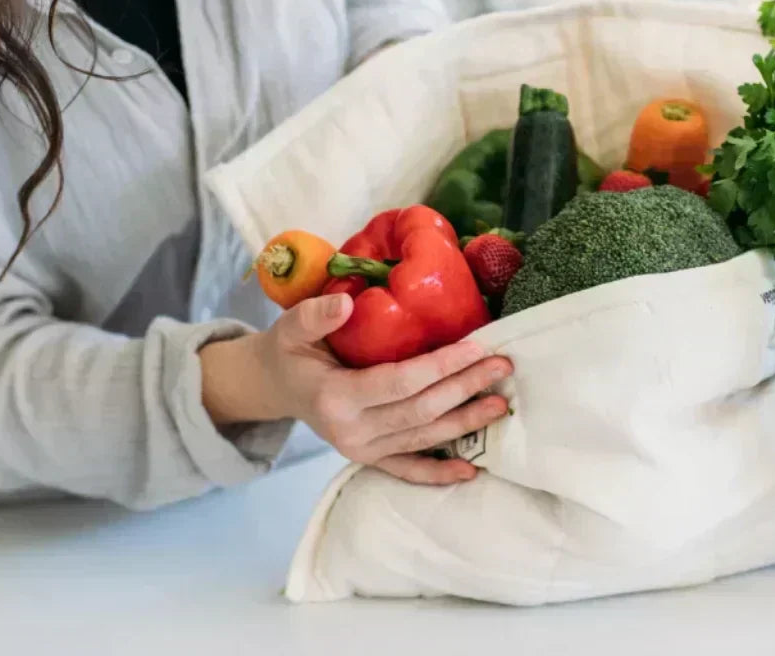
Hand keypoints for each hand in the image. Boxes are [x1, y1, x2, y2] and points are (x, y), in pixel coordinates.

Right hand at [204, 294, 511, 484]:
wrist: (273, 385)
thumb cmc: (288, 350)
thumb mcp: (290, 326)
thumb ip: (316, 315)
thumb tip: (347, 303)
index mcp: (335, 397)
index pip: (400, 382)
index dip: (441, 366)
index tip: (476, 347)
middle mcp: (351, 431)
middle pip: (420, 410)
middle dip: (464, 388)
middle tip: (501, 367)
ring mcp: (360, 450)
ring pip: (422, 438)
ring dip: (465, 423)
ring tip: (500, 405)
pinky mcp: (367, 458)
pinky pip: (407, 469)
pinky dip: (437, 472)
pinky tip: (470, 470)